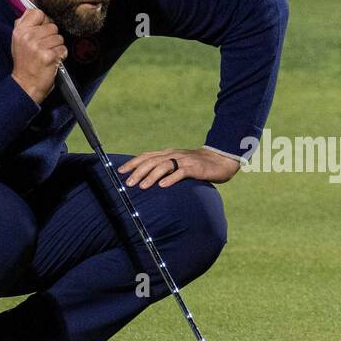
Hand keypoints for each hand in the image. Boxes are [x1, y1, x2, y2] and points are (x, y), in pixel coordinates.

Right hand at [10, 8, 66, 104]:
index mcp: (19, 31)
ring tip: (47, 55)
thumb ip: (24, 25)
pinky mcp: (48, 56)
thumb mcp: (18, 41)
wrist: (25, 85)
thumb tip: (33, 11)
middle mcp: (28, 36)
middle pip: (52, 26)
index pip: (37, 13)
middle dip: (52, 37)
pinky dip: (61, 56)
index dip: (44, 21)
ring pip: (59, 38)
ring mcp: (38, 46)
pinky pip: (63, 49)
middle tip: (44, 48)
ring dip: (57, 47)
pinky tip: (52, 61)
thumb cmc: (24, 62)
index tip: (42, 32)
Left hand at [118, 148, 240, 188]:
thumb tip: (147, 179)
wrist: (220, 160)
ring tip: (142, 186)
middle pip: (152, 161)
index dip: (133, 163)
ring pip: (164, 166)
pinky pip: (181, 172)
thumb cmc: (197, 165)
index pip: (146, 156)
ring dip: (151, 176)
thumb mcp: (178, 164)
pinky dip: (171, 179)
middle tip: (128, 183)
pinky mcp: (195, 168)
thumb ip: (165, 169)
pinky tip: (163, 186)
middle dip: (138, 172)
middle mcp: (174, 155)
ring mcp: (184, 161)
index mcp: (168, 154)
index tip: (120, 171)